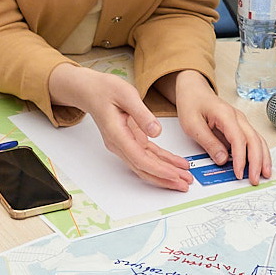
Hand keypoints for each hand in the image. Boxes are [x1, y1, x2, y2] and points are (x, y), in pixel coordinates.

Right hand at [53, 64, 192, 190]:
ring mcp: (123, 145)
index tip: (174, 175)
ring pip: (146, 166)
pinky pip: (147, 156)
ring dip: (165, 173)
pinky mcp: (129, 142)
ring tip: (184, 178)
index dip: (158, 169)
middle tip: (185, 184)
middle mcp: (119, 144)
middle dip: (165, 178)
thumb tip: (156, 131)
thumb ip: (142, 114)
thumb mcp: (126, 95)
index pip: (140, 159)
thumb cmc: (105, 90)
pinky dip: (162, 161)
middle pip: (144, 168)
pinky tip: (175, 164)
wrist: (90, 91)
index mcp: (117, 135)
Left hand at [173, 71, 272, 181]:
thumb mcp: (192, 125)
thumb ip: (208, 142)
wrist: (194, 91)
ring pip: (258, 140)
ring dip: (263, 158)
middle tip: (255, 180)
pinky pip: (254, 140)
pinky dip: (260, 153)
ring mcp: (242, 122)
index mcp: (226, 115)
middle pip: (254, 140)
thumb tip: (222, 160)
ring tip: (265, 175)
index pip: (239, 139)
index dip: (241, 158)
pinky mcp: (241, 127)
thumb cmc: (192, 104)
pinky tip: (261, 165)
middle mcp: (238, 118)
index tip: (239, 174)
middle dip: (257, 162)